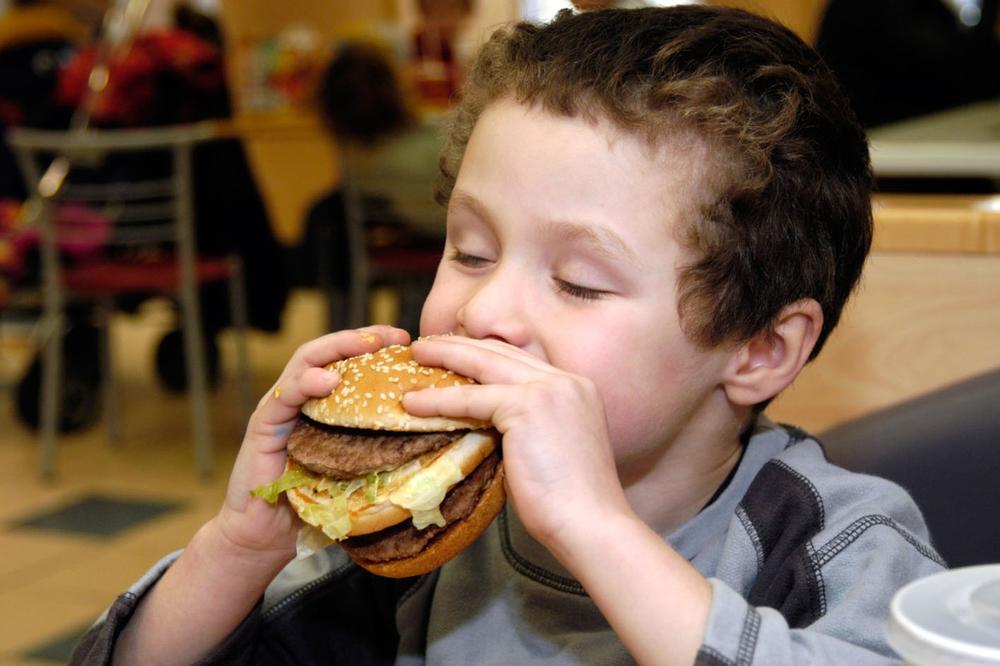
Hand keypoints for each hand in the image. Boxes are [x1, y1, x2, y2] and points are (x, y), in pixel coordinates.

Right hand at [215, 326, 410, 559]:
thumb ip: (384, 452)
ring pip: (306, 362)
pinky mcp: (263, 426)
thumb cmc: (316, 505)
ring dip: (336, 348)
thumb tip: (439, 445)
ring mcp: (280, 409)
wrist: (266, 537)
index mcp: (324, 404)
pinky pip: (284, 396)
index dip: (378, 348)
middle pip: (330, 352)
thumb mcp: (358, 471)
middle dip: (362, 338)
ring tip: (365, 344)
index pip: (349, 362)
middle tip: (395, 336)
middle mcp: (301, 398)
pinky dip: (305, 383)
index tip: (409, 342)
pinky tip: (327, 380)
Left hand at [402, 336, 630, 547]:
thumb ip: (522, 428)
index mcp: (575, 388)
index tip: (456, 352)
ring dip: (445, 357)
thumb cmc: (569, 504)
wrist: (590, 524)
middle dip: (460, 345)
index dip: (484, 354)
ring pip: (484, 363)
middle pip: (501, 352)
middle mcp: (565, 381)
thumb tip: (482, 425)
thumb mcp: (548, 449)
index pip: (520, 360)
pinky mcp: (527, 406)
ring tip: (416, 357)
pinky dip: (439, 400)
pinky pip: (472, 398)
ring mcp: (549, 389)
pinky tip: (414, 402)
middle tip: (428, 345)